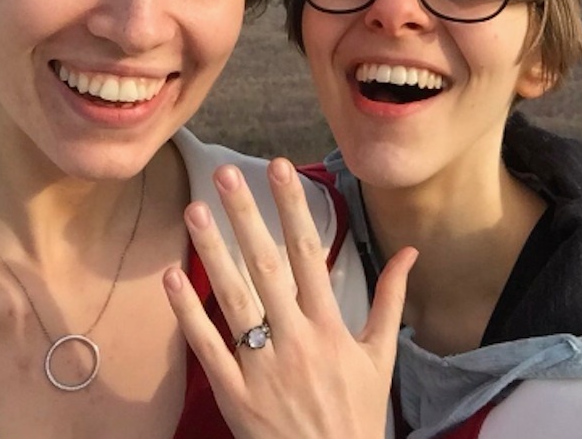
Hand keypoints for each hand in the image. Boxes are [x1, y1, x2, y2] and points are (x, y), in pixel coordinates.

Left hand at [164, 157, 416, 438]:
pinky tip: (172, 278)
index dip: (294, 208)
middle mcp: (296, 340)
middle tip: (226, 174)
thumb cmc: (358, 414)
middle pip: (267, 267)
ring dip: (212, 253)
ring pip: (234, 299)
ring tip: (195, 211)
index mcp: (331, 327)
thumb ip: (391, 299)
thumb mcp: (380, 356)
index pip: (310, 254)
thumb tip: (409, 251)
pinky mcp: (234, 394)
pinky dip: (189, 313)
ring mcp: (262, 367)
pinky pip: (208, 347)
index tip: (281, 168)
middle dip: (246, 218)